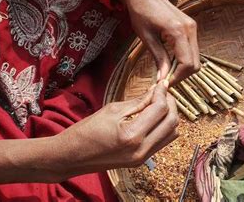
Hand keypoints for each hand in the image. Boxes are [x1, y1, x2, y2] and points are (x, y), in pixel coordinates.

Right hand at [55, 80, 178, 177]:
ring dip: (169, 116)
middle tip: (161, 92)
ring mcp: (143, 158)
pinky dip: (163, 127)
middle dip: (170, 104)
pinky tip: (154, 117)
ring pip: (172, 133)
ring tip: (158, 103)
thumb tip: (157, 90)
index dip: (163, 93)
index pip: (160, 109)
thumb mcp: (112, 110)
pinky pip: (163, 141)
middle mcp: (141, 150)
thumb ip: (138, 101)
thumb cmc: (85, 131)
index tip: (161, 83)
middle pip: (172, 122)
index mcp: (132, 135)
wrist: (70, 157)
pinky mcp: (141, 161)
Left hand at [114, 0, 199, 85]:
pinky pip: (193, 50)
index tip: (164, 83)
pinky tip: (171, 60)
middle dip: (182, 75)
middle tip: (165, 80)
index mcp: (178, 31)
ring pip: (196, 58)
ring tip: (167, 70)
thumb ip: (159, 58)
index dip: (177, 77)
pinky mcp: (191, 27)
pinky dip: (184, 59)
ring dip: (183, 68)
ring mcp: (192, 27)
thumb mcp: (147, 38)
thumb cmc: (141, 13)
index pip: (187, 63)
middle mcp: (190, 29)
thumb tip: (163, 79)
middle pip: (195, 63)